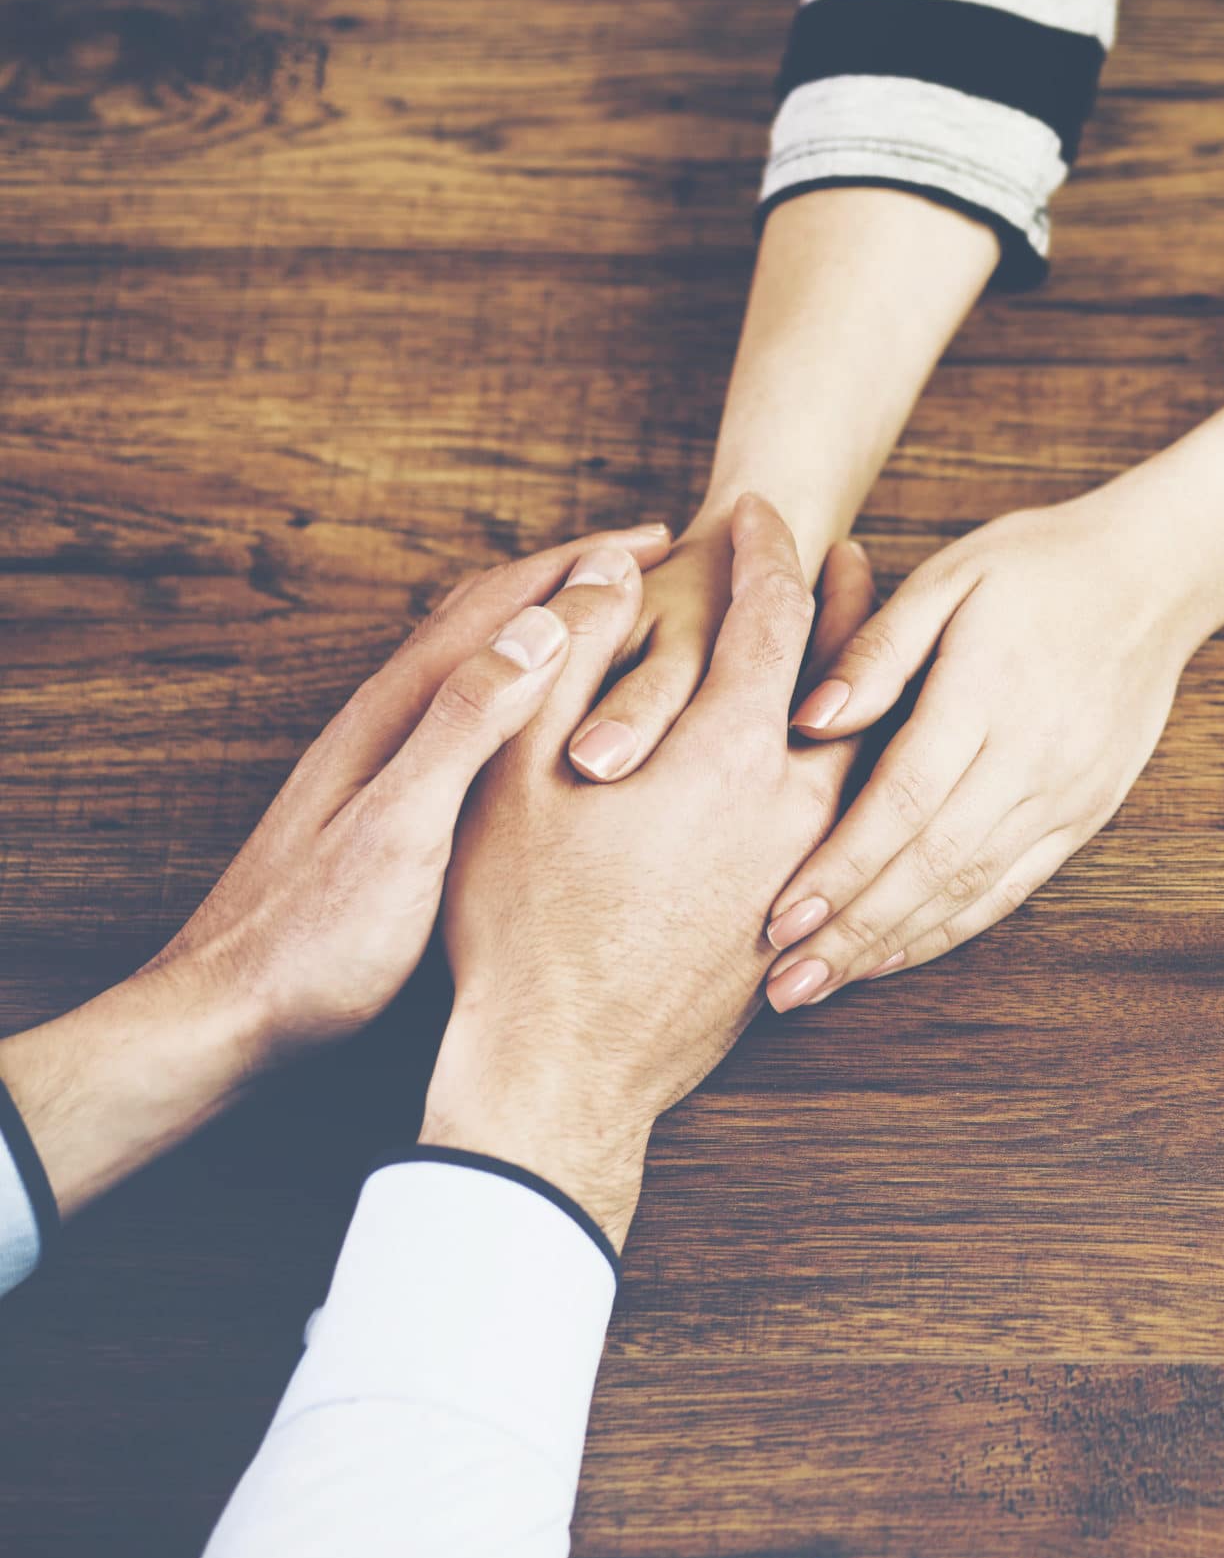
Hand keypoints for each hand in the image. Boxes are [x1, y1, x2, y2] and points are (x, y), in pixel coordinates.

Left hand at [0, 525, 673, 1212]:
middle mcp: (388, 720)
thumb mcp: (402, 829)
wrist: (227, 1017)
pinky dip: (532, 690)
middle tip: (656, 564)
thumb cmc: (316, 940)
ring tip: (621, 625)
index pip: (501, 605)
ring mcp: (385, 761)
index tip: (662, 541)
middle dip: (573, 578)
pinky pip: (475, 716)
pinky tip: (553, 725)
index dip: (583, 565)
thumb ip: (467, 725)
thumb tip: (545, 627)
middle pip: (489, 617)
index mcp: (397, 713)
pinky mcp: (391, 804)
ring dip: (553, 629)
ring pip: (482, 664)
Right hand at [420, 496, 872, 1243]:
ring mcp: (808, 868)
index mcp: (727, 754)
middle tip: (852, 556)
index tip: (761, 509)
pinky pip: (848, 820)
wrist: (567, 1069)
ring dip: (856, 690)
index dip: (765, 550)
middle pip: (851, 682)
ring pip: (860, 756)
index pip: (776, 616)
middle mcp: (794, 806)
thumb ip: (563, 658)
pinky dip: (850, 768)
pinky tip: (830, 761)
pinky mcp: (804, 918)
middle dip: (850, 609)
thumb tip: (604, 569)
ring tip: (849, 649)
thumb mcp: (514, 773)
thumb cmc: (519, 920)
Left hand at [755, 491, 1205, 1005]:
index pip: (904, 800)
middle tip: (785, 983)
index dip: (840, 866)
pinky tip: (897, 952)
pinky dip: (951, 926)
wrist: (1156, 575)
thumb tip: (806, 720)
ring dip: (895, 943)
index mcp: (988, 694)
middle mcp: (1033, 757)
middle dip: (854, 930)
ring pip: (972, 888)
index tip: (780, 916)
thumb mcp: (948, 577)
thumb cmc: (1035, 566)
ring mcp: (1067, 793)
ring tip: (825, 984)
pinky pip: (1013, 886)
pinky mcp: (1086, 812)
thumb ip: (875, 651)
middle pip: (933, 864)